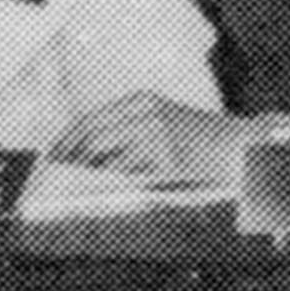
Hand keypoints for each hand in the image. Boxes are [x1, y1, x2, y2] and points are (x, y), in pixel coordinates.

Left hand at [47, 99, 256, 178]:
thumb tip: (85, 157)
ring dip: (88, 172)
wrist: (238, 145)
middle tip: (55, 175)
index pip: (90, 118)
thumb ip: (127, 133)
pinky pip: (130, 172)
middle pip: (92, 135)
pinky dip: (114, 182)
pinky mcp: (166, 156)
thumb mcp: (161, 122)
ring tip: (74, 184)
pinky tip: (106, 189)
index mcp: (141, 100)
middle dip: (70, 157)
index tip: (51, 155)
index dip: (66, 139)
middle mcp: (146, 112)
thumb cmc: (197, 139)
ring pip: (107, 155)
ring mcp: (156, 133)